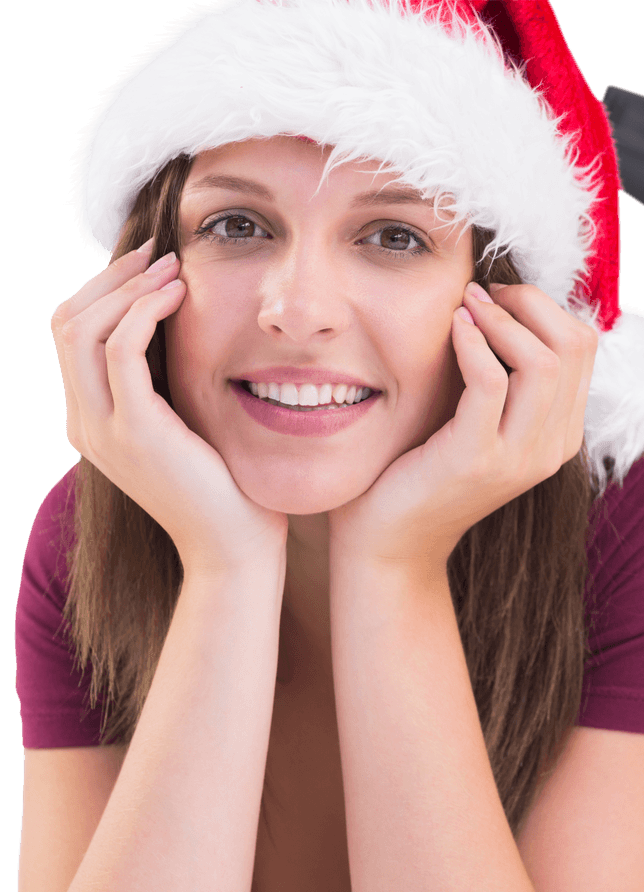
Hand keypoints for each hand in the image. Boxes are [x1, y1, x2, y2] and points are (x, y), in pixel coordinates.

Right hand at [51, 240, 288, 576]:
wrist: (235, 546)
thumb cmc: (227, 485)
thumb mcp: (188, 423)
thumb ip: (170, 383)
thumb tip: (182, 329)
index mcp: (93, 418)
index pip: (73, 333)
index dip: (106, 289)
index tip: (153, 264)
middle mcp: (85, 421)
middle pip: (67, 323)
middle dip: (112, 278)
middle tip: (161, 253)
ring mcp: (103, 429)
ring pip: (83, 330)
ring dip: (127, 287)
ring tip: (174, 267)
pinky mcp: (135, 432)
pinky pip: (122, 353)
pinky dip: (145, 313)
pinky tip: (179, 296)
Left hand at [327, 280, 597, 574]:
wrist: (392, 540)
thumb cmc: (426, 466)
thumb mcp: (481, 417)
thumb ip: (505, 373)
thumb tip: (503, 300)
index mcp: (561, 435)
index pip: (584, 348)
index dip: (545, 307)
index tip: (499, 296)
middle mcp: (552, 449)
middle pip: (574, 347)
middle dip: (529, 303)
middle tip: (483, 293)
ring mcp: (518, 458)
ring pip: (544, 362)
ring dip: (501, 319)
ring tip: (466, 305)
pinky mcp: (477, 460)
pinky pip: (492, 381)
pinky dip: (473, 342)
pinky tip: (453, 328)